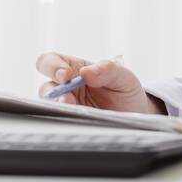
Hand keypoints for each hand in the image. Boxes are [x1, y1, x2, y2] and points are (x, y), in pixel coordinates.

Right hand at [35, 52, 164, 114]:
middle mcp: (66, 87)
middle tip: (67, 96)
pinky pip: (62, 120)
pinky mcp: (73, 120)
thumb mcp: (123, 76)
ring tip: (74, 108)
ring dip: (59, 107)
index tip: (66, 75)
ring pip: (50, 106)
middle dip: (52, 90)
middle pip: (46, 85)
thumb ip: (107, 70)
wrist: (136, 113)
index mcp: (75, 68)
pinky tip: (79, 118)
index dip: (53, 66)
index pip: (52, 61)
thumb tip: (86, 72)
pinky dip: (67, 119)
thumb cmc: (125, 89)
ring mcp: (69, 105)